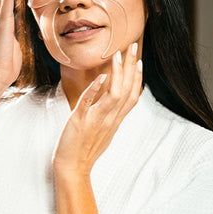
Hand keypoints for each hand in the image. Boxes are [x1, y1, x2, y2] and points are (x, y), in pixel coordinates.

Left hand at [52, 43, 143, 177]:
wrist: (73, 167)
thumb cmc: (84, 149)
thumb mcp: (103, 131)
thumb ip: (109, 116)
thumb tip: (110, 101)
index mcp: (115, 120)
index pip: (132, 97)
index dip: (138, 78)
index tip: (139, 62)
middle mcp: (110, 118)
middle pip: (127, 89)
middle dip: (131, 66)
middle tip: (134, 46)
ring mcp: (97, 119)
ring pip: (114, 94)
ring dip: (116, 73)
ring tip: (117, 54)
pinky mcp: (80, 121)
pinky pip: (89, 103)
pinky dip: (95, 90)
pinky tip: (100, 77)